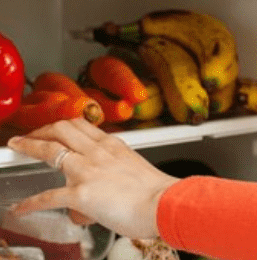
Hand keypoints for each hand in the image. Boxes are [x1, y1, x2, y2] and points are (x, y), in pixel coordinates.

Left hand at [7, 118, 178, 239]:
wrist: (164, 203)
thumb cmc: (156, 192)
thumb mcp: (136, 168)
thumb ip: (118, 168)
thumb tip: (110, 182)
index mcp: (114, 145)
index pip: (82, 125)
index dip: (61, 125)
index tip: (52, 130)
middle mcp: (99, 152)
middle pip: (62, 128)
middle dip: (41, 131)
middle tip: (29, 137)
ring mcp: (88, 170)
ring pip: (51, 150)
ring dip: (29, 148)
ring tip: (17, 149)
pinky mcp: (81, 193)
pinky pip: (47, 196)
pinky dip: (30, 203)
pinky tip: (21, 207)